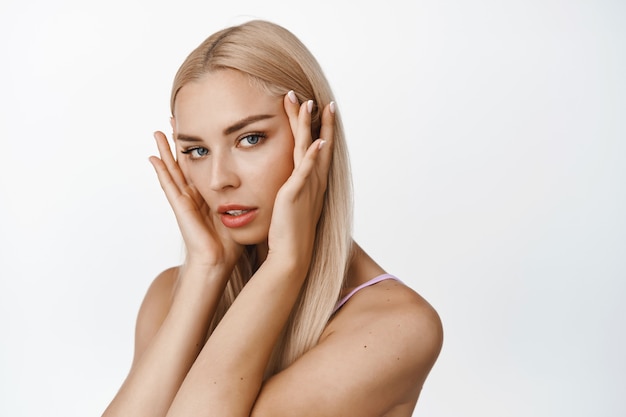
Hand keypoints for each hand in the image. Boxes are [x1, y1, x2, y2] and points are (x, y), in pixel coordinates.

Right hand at [149, 131, 242, 271]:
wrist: (219, 262)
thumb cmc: (230, 242)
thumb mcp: (242, 211)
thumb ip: (249, 197)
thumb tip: (270, 181)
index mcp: (207, 194)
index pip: (202, 164)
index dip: (199, 146)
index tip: (198, 126)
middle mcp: (194, 194)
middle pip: (184, 162)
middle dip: (179, 142)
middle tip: (173, 119)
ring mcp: (184, 200)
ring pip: (172, 169)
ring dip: (165, 151)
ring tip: (158, 131)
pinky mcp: (180, 207)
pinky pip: (168, 186)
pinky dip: (160, 172)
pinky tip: (152, 158)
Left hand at [266, 92, 334, 272]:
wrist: (290, 255)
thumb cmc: (287, 235)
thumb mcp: (290, 207)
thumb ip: (289, 192)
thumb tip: (284, 185)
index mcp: (311, 184)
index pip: (317, 150)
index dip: (319, 129)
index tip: (318, 110)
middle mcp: (313, 182)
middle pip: (318, 143)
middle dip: (317, 120)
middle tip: (315, 98)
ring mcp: (306, 187)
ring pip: (310, 150)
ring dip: (311, 127)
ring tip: (310, 105)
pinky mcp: (295, 194)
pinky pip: (305, 171)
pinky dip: (313, 156)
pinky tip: (317, 141)